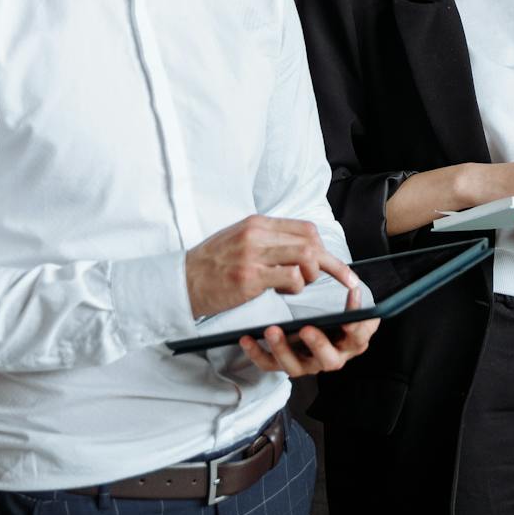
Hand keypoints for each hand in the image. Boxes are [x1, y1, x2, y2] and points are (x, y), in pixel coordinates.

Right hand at [186, 215, 341, 319]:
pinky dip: (296, 287)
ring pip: (306, 257)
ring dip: (310, 275)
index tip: (331, 262)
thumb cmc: (212, 264)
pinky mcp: (250, 277)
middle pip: (311, 241)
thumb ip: (268, 239)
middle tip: (320, 277)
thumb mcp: (239, 238)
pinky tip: (282, 291)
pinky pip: (291, 278)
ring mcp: (253, 255)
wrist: (182, 282)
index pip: (305, 228)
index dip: (323, 247)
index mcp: (256, 223)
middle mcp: (257, 235)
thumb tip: (301, 247)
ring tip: (297, 285)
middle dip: (325, 263)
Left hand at [237, 258, 377, 376]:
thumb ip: (352, 298)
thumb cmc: (334, 314)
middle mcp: (330, 357)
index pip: (358, 338)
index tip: (348, 318)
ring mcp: (307, 364)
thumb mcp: (347, 305)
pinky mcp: (284, 364)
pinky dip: (256, 353)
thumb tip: (354, 283)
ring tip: (271, 330)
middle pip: (329, 360)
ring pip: (296, 366)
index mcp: (350, 342)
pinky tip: (246, 339)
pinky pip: (269, 364)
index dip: (356, 329)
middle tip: (306, 329)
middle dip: (317, 345)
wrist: (317, 328)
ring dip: (283, 349)